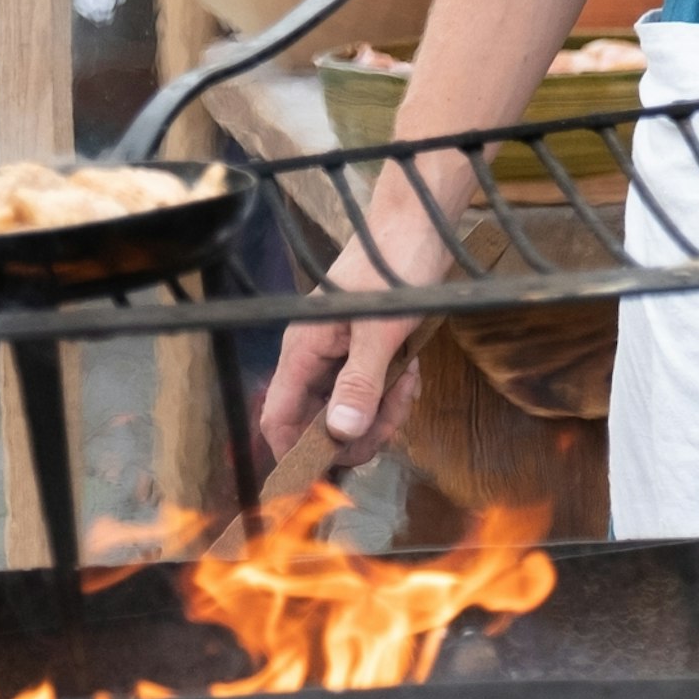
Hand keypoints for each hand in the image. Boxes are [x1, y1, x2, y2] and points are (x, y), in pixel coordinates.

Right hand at [257, 183, 462, 469]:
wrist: (419, 226)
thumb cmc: (395, 267)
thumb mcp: (381, 330)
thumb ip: (360, 383)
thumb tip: (340, 434)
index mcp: (302, 350)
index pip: (279, 421)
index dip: (300, 454)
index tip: (337, 472)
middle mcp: (313, 358)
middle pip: (321, 426)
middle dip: (362, 429)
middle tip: (395, 405)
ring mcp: (338, 358)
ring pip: (351, 413)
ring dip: (385, 409)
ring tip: (408, 376)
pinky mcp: (363, 355)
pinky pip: (372, 394)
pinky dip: (394, 392)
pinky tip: (410, 367)